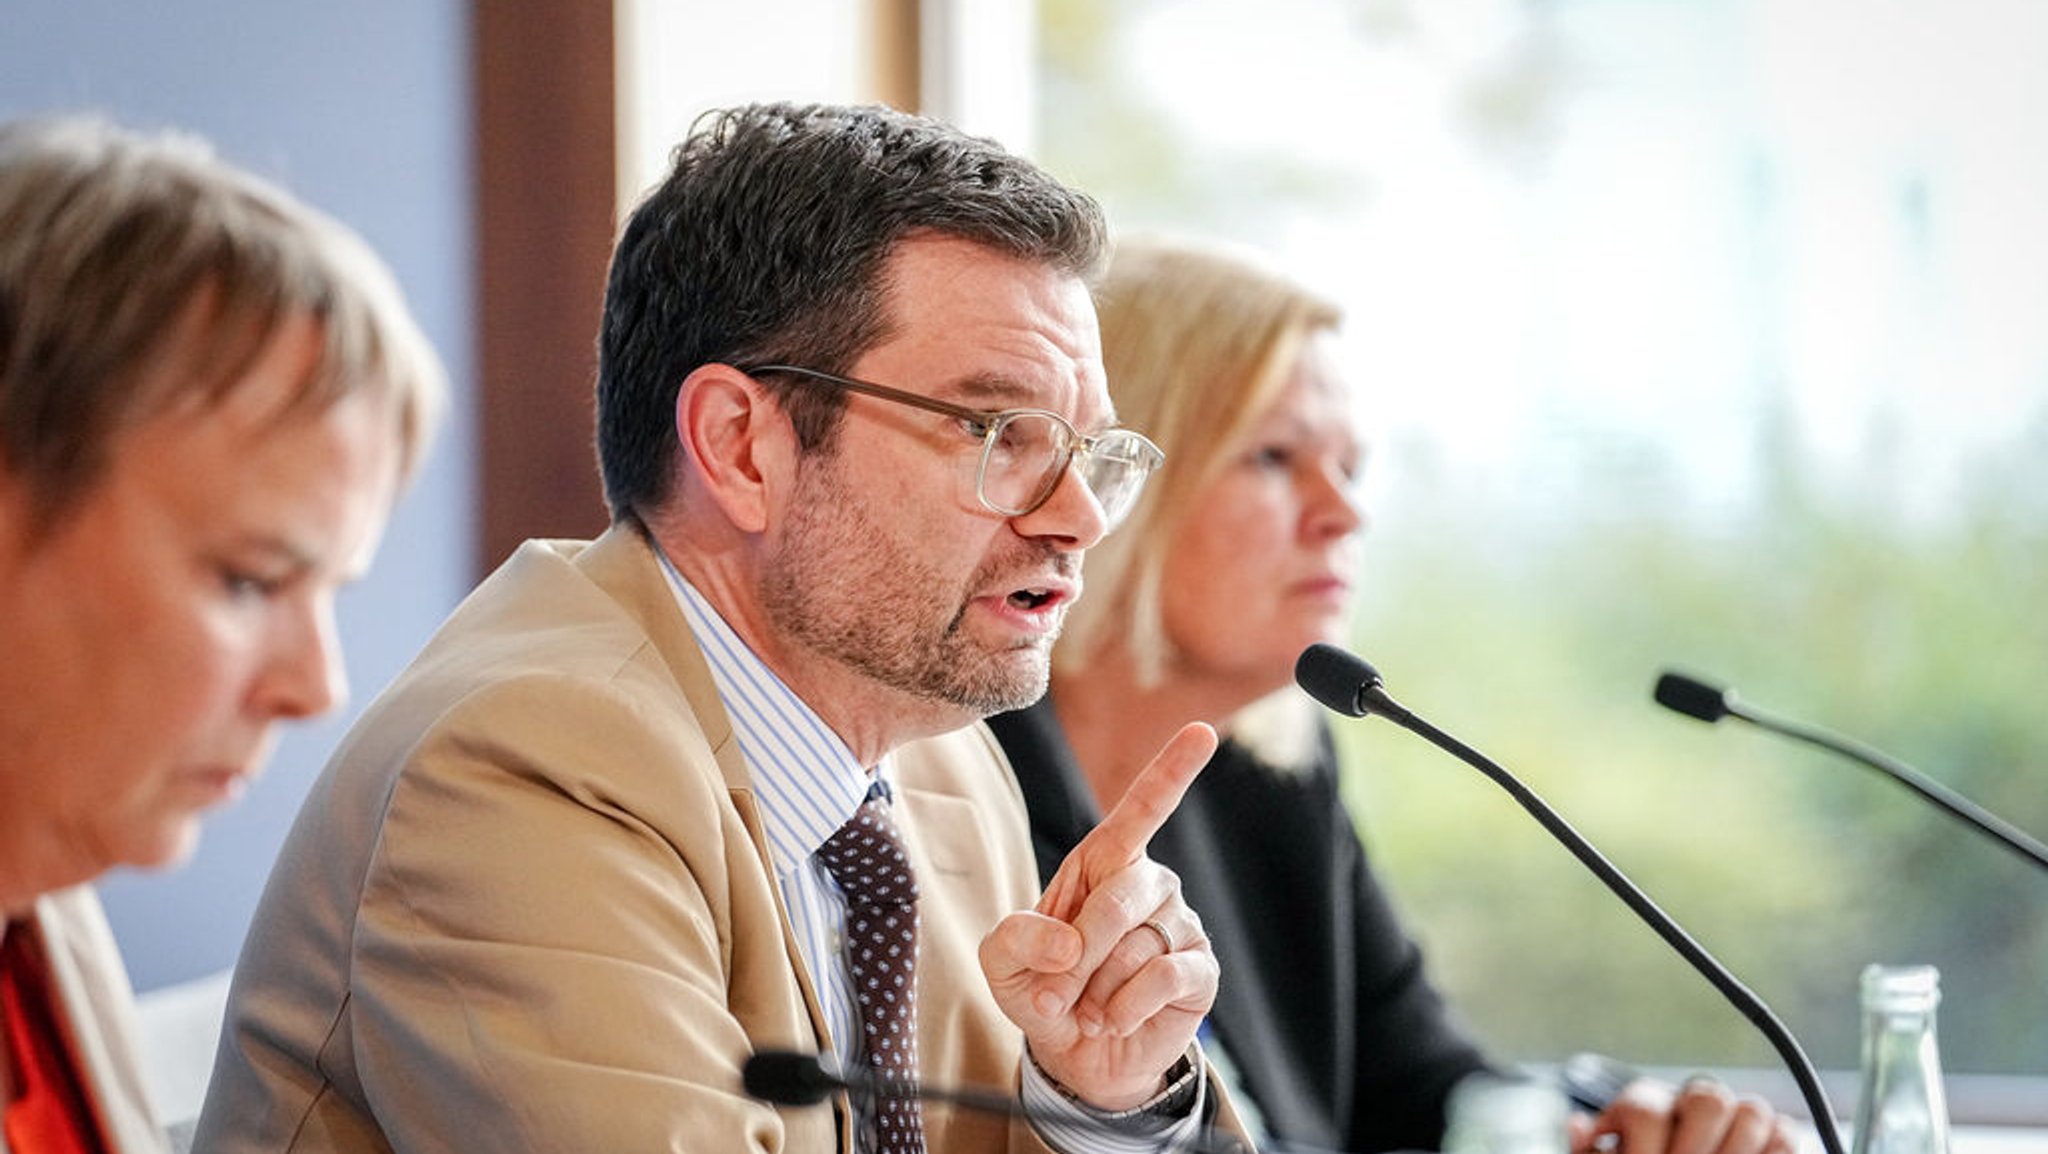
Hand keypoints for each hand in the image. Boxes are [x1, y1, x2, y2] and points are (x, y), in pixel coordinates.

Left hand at [979, 721, 1219, 1110]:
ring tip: (1087, 1006)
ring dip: (1096, 990)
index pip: (1143, 808)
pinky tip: (1114, 1018)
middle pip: (1120, 898)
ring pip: (1137, 948)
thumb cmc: (1042, 990)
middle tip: (1054, 993)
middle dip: (1077, 954)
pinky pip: (1163, 978)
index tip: (1203, 731)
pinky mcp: (1199, 970)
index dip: (1172, 770)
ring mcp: (1180, 924)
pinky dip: (1125, 1007)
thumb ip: (1016, 938)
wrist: (1075, 1055)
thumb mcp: (1002, 961)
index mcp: (1104, 862)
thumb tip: (1069, 941)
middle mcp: (1151, 884)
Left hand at [1573, 1077, 1799, 1153]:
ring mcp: (1735, 1120)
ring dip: (1737, 1148)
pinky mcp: (1774, 1142)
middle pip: (1708, 1096)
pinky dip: (1776, 1151)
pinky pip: (1785, 1133)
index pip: (1645, 1107)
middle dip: (1694, 1143)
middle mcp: (1691, 1105)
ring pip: (1753, 1110)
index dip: (1642, 1144)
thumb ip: (1593, 1153)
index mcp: (1647, 1109)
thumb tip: (1580, 1127)